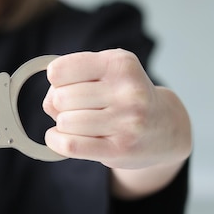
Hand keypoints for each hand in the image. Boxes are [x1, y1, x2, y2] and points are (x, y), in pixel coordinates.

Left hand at [42, 49, 190, 170]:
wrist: (164, 128)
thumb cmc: (124, 97)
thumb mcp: (105, 75)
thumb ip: (70, 81)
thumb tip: (49, 103)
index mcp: (119, 64)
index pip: (59, 70)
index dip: (56, 80)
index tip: (67, 85)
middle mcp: (128, 91)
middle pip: (60, 98)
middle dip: (59, 105)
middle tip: (77, 108)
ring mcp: (126, 122)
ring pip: (64, 122)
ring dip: (62, 125)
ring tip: (78, 123)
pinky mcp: (120, 149)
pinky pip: (70, 145)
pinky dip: (56, 141)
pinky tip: (60, 138)